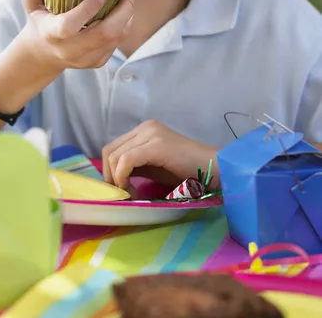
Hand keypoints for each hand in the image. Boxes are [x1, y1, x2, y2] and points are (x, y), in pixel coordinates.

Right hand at [21, 0, 133, 69]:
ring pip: (116, 39)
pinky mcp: (97, 63)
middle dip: (122, 12)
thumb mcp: (32, 5)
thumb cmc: (40, 23)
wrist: (44, 55)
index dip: (87, 10)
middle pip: (104, 34)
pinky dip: (123, 26)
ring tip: (125, 0)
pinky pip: (117, 44)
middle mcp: (70, 50)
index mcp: (51, 34)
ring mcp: (86, 59)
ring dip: (126, 18)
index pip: (69, 26)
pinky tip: (119, 14)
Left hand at [102, 120, 218, 189]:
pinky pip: (126, 161)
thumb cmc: (186, 172)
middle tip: (123, 194)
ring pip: (115, 156)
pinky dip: (123, 178)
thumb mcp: (153, 167)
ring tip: (132, 194)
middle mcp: (144, 127)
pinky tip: (134, 191)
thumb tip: (112, 178)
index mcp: (143, 130)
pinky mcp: (156, 145)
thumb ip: (134, 166)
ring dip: (117, 180)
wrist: (213, 169)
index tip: (119, 190)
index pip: (112, 147)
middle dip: (110, 176)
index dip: (109, 171)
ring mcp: (150, 133)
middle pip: (110, 151)